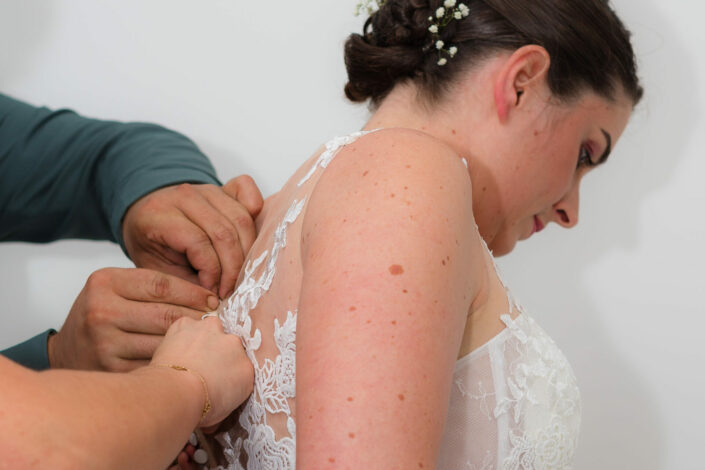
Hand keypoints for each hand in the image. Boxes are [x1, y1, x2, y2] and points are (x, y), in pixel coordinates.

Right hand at [48, 267, 221, 370]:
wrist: (68, 351)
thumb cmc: (103, 314)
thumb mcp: (118, 288)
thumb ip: (152, 287)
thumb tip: (207, 296)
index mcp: (105, 282)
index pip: (162, 285)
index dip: (194, 293)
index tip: (214, 300)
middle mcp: (102, 311)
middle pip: (166, 314)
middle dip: (198, 319)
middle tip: (218, 322)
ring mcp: (105, 343)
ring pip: (164, 342)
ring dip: (191, 343)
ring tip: (209, 341)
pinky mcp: (111, 370)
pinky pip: (155, 364)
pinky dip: (175, 362)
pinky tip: (190, 360)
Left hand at [122, 175, 263, 298]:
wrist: (146, 212)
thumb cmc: (151, 242)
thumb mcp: (156, 268)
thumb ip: (184, 282)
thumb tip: (215, 299)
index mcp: (160, 215)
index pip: (197, 242)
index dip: (212, 272)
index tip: (214, 293)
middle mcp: (185, 196)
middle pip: (224, 233)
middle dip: (233, 268)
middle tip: (231, 290)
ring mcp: (207, 190)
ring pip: (240, 219)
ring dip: (247, 252)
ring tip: (240, 275)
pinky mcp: (223, 187)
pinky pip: (247, 192)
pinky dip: (256, 210)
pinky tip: (251, 238)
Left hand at [151, 316, 253, 428]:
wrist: (176, 393)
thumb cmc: (199, 408)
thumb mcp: (220, 415)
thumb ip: (222, 404)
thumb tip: (210, 422)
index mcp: (246, 369)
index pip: (240, 367)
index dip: (226, 375)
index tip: (215, 383)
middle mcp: (234, 344)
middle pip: (227, 346)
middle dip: (216, 356)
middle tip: (200, 371)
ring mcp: (211, 330)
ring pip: (208, 330)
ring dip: (200, 340)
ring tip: (186, 358)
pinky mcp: (187, 324)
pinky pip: (184, 326)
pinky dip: (180, 336)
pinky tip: (173, 350)